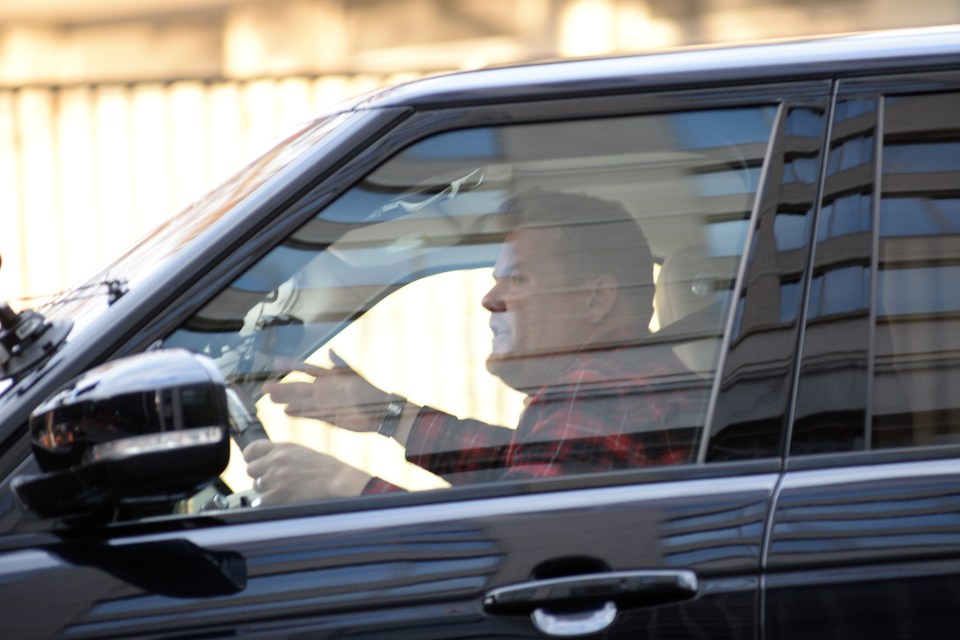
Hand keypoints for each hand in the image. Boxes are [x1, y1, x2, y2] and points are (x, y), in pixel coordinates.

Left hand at [243, 440, 371, 503]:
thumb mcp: (301, 452)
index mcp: (283, 447)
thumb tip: (267, 461)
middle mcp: (276, 460)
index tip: (251, 461)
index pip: (252, 448)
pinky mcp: (278, 493)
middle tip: (271, 480)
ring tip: (283, 489)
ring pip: (257, 485)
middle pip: (251, 469)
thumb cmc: (325, 468)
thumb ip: (282, 454)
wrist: (337, 480)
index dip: (249, 456)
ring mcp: (276, 476)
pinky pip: (262, 500)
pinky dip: (269, 502)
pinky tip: (281, 499)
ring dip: (266, 489)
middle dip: (259, 475)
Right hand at [264, 351, 390, 431]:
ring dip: (286, 400)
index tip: (276, 363)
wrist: (380, 412)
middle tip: (265, 388)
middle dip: (282, 387)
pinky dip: (297, 413)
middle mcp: (323, 389)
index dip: (291, 366)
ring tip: (270, 399)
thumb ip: (341, 364)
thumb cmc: (369, 391)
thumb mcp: (355, 376)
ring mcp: (323, 403)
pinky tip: (285, 412)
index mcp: (328, 377)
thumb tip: (330, 350)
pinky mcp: (326, 416)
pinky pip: (308, 414)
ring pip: (300, 401)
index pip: (306, 369)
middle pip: (298, 387)